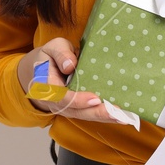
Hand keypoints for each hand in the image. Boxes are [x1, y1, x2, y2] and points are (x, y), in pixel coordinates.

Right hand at [16, 39, 140, 126]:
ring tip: (124, 117)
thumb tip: (70, 65)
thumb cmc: (48, 57)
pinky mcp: (76, 109)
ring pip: (84, 116)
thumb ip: (60, 53)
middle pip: (75, 111)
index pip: (60, 97)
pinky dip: (105, 116)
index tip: (94, 99)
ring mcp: (65, 108)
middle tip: (115, 112)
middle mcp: (55, 102)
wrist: (41, 71)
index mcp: (44, 85)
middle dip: (96, 113)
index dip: (77, 100)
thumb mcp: (51, 47)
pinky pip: (89, 114)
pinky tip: (121, 116)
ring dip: (104, 117)